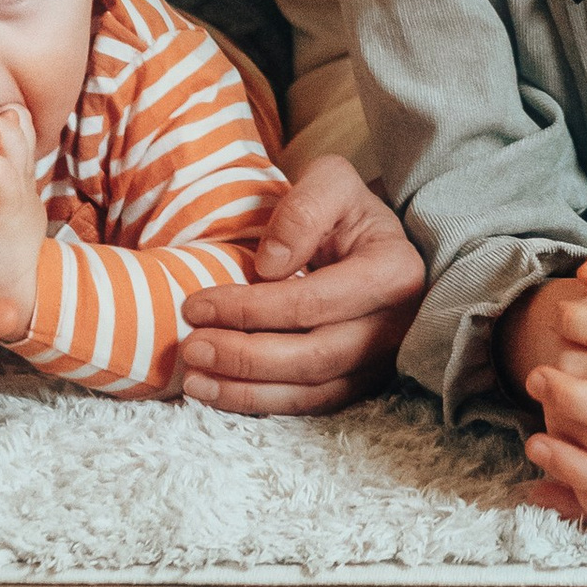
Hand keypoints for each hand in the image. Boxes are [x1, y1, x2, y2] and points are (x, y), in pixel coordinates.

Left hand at [175, 154, 426, 416]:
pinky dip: (264, 403)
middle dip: (245, 358)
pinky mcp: (361, 382)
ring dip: (247, 392)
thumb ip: (304, 210)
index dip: (249, 309)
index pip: (312, 302)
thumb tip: (270, 267)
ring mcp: (381, 361)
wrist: (366, 239)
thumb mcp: (331, 181)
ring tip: (195, 380)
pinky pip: (312, 405)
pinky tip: (220, 393)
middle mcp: (395, 326)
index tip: (196, 305)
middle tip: (191, 348)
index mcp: (394, 272)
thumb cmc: (345, 209)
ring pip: (312, 392)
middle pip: (314, 357)